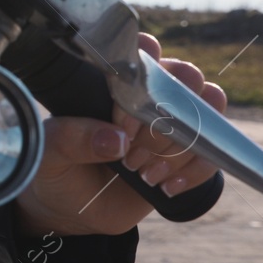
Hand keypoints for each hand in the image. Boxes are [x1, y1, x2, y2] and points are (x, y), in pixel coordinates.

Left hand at [13, 32, 227, 237]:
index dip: (143, 75)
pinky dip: (194, 170)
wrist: (72, 211)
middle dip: (162, 117)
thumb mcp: (48, 152)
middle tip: (128, 150)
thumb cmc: (57, 168)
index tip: (121, 111)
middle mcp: (150, 94)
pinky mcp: (189, 156)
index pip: (145, 51)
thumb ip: (70, 138)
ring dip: (179, 145)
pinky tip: (165, 186)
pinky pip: (214, 154)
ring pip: (206, 114)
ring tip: (142, 172)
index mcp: (113, 80)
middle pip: (186, 78)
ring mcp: (175, 124)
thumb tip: (116, 140)